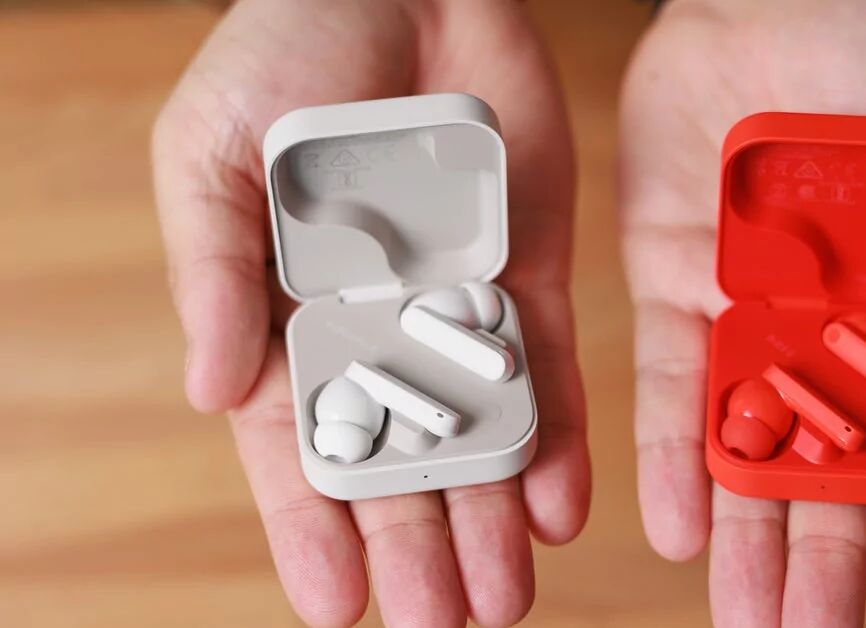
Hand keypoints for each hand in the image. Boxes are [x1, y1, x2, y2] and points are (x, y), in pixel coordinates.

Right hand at [152, 1, 588, 625]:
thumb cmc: (286, 52)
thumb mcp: (213, 153)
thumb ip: (212, 269)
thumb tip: (206, 392)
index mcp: (288, 316)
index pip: (298, 444)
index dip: (312, 527)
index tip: (335, 605)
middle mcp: (378, 329)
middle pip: (399, 460)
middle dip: (418, 545)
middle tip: (438, 623)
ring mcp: (458, 308)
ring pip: (478, 434)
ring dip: (489, 517)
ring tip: (502, 597)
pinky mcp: (529, 275)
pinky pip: (549, 369)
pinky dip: (556, 437)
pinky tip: (557, 505)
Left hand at [619, 1, 865, 625]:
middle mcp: (827, 333)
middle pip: (826, 471)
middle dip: (820, 562)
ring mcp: (746, 316)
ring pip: (746, 449)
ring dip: (743, 538)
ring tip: (742, 621)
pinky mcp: (672, 285)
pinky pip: (668, 386)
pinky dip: (674, 455)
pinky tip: (676, 529)